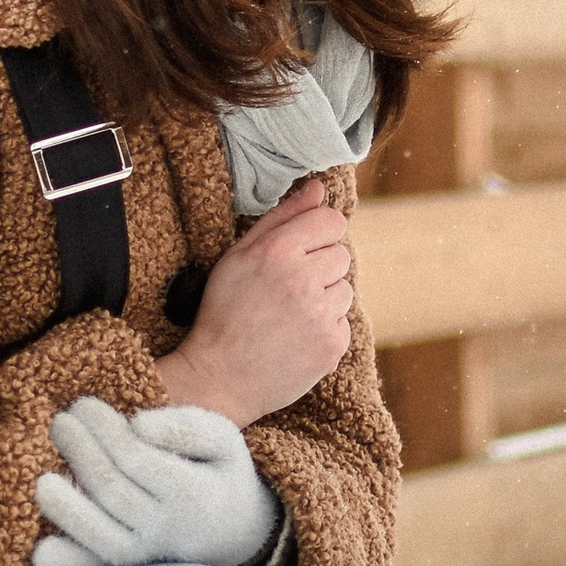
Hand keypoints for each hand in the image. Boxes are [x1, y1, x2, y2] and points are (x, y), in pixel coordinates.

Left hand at [32, 399, 281, 565]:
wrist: (235, 530)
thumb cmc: (220, 472)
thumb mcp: (223, 439)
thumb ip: (186, 427)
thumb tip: (137, 424)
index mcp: (191, 492)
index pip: (138, 460)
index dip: (105, 431)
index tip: (83, 404)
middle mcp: (166, 527)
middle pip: (113, 491)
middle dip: (81, 454)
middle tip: (61, 422)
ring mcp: (145, 551)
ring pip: (100, 535)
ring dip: (66, 509)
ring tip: (41, 481)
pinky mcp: (127, 564)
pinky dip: (68, 562)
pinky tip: (40, 553)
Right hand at [156, 182, 354, 425]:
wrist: (220, 377)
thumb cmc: (224, 312)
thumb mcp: (239, 255)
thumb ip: (281, 217)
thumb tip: (318, 188)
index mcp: (277, 251)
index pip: (332, 220)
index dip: (319, 233)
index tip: (303, 249)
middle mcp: (303, 279)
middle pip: (341, 254)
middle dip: (320, 267)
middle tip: (289, 289)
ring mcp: (320, 315)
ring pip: (345, 289)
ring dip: (324, 298)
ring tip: (290, 315)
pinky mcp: (332, 345)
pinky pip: (344, 323)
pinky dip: (325, 328)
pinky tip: (296, 337)